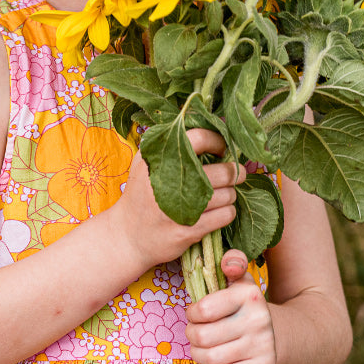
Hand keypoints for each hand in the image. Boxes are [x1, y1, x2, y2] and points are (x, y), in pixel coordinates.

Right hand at [112, 128, 245, 268]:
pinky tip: (220, 210)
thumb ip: (171, 145)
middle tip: (236, 174)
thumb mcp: (147, 163)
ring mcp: (179, 207)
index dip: (219, 141)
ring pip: (227, 195)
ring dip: (231, 194)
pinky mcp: (188, 230)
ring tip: (224, 194)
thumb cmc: (142, 194)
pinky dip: (228, 211)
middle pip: (222, 171)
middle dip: (234, 173)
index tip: (223, 149)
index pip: (200, 138)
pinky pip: (225, 215)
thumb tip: (209, 128)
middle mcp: (169, 180)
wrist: (127, 235)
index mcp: (159, 157)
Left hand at [185, 249, 276, 363]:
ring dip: (198, 354)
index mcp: (248, 294)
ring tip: (200, 347)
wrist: (275, 333)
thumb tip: (229, 264)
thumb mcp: (239, 280)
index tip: (195, 313)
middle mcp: (258, 318)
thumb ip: (232, 262)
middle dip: (191, 335)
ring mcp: (262, 344)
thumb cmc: (244, 305)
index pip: (205, 310)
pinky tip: (213, 363)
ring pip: (211, 358)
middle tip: (194, 332)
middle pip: (204, 336)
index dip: (192, 314)